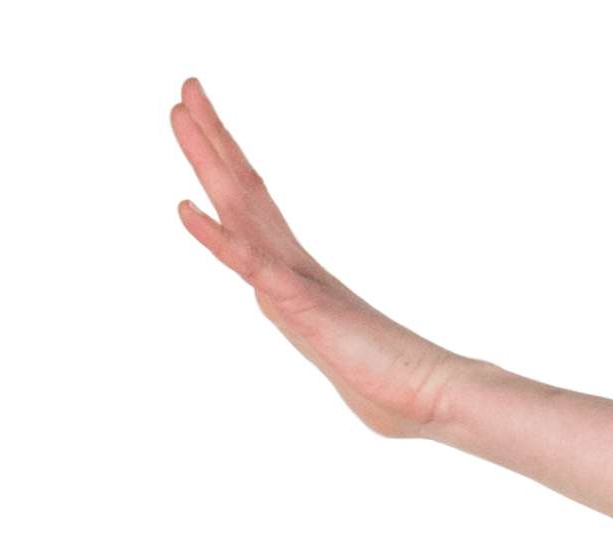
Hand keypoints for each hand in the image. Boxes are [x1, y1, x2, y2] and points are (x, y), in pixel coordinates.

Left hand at [165, 79, 485, 438]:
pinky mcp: (301, 304)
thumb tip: (320, 337)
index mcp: (296, 271)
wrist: (430, 395)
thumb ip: (319, 333)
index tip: (202, 119)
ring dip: (208, 160)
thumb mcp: (338, 351)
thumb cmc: (391, 383)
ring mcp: (296, 280)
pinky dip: (215, 238)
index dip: (227, 159)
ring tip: (182, 112)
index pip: (253, 204)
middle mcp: (293, 264)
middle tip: (186, 88)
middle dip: (211, 140)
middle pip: (241, 190)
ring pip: (239, 210)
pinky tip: (184, 210)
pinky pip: (250, 266)